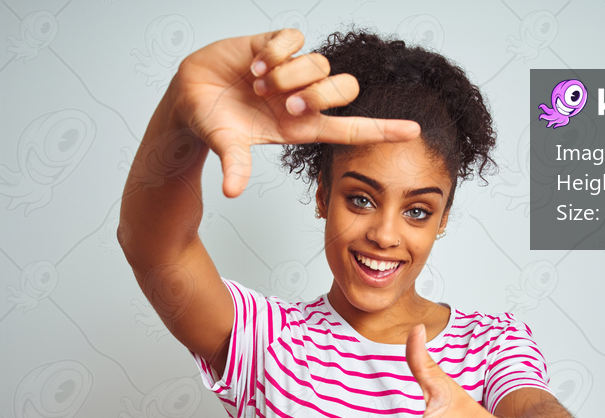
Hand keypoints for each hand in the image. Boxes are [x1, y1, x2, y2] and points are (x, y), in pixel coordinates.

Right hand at [167, 28, 420, 197]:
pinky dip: (276, 51)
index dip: (383, 130)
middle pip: (344, 89)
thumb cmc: (213, 124)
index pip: (352, 129)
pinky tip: (254, 63)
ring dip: (289, 74)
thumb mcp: (225, 145)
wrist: (189, 95)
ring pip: (320, 63)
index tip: (414, 131)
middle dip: (318, 94)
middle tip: (282, 102)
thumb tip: (230, 190)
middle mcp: (303, 98)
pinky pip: (295, 39)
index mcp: (301, 127)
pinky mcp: (277, 45)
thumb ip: (234, 165)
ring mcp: (293, 71)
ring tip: (259, 83)